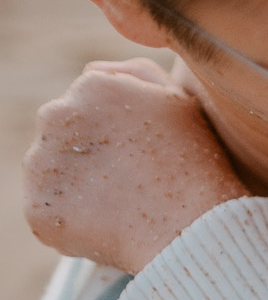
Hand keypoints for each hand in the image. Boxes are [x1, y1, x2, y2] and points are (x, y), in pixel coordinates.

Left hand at [24, 58, 249, 273]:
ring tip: (124, 206)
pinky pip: (49, 213)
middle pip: (64, 137)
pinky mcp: (38, 206)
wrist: (193, 227)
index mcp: (91, 86)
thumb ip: (134, 73)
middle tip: (133, 183)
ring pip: (54, 174)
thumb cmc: (197, 165)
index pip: (88, 108)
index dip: (117, 135)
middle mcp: (56, 115)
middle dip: (90, 157)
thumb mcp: (180, 101)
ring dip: (80, 187)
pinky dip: (74, 221)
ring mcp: (41, 162)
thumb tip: (89, 72)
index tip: (143, 155)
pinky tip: (110, 225)